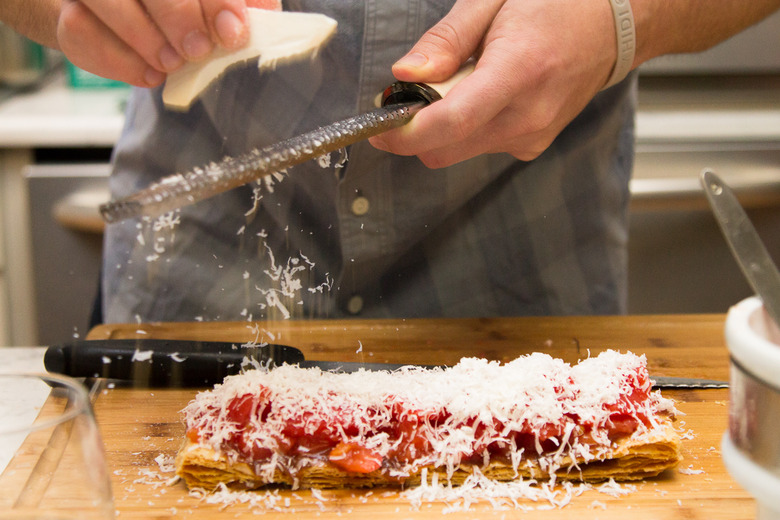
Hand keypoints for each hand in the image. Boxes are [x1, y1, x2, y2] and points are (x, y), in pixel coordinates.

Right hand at [57, 0, 280, 87]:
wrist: (138, 17)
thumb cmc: (189, 8)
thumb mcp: (224, 4)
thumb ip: (247, 4)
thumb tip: (265, 18)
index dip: (216, 0)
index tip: (231, 30)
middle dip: (176, 14)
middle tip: (198, 50)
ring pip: (104, 0)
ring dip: (142, 37)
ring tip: (172, 64)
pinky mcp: (72, 12)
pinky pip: (80, 31)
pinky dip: (119, 60)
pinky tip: (150, 75)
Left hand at [369, 0, 618, 167]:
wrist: (614, 25)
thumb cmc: (558, 3)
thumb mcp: (494, 0)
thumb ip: (447, 40)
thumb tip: (405, 74)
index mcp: (517, 73)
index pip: (449, 123)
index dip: (404, 133)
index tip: (377, 128)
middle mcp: (526, 116)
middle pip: (444, 149)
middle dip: (414, 130)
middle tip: (409, 94)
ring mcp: (532, 137)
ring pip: (458, 151)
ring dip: (440, 127)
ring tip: (460, 83)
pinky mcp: (531, 145)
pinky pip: (479, 148)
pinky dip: (465, 129)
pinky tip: (482, 95)